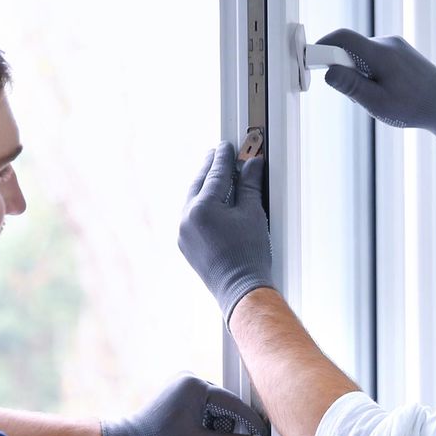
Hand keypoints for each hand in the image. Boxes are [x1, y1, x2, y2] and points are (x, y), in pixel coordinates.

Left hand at [101, 375, 263, 435]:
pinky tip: (194, 431)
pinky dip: (207, 420)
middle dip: (225, 426)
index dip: (250, 422)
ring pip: (217, 407)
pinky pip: (207, 405)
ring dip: (215, 424)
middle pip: (225, 405)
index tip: (263, 435)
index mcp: (194, 385)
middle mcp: (190, 377)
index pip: (232, 403)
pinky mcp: (182, 389)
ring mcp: (186, 382)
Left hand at [179, 142, 272, 321]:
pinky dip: (200, 206)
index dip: (224, 157)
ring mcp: (183, 233)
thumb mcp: (252, 214)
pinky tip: (211, 203)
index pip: (215, 174)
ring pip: (192, 200)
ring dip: (203, 186)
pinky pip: (191, 217)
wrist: (241, 289)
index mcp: (203, 207)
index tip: (228, 146)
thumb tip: (251, 164)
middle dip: (209, 168)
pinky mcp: (185, 245)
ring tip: (214, 176)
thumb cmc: (248, 254)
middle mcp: (187, 218)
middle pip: (198, 184)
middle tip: (217, 154)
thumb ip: (249, 185)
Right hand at [316, 27, 435, 144]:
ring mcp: (396, 45)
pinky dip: (371, 72)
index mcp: (381, 54)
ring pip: (363, 54)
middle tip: (354, 95)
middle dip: (344, 68)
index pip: (342, 38)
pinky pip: (376, 57)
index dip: (322, 45)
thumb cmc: (413, 107)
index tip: (310, 58)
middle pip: (351, 47)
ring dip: (359, 73)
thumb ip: (352, 86)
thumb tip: (327, 71)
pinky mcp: (401, 51)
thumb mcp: (378, 103)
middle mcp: (388, 44)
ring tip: (377, 97)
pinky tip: (386, 91)